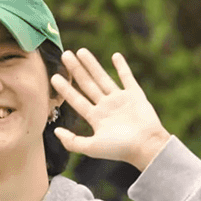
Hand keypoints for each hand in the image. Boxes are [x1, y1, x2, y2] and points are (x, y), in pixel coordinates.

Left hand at [50, 48, 170, 170]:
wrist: (146, 146)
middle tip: (65, 55)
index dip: (65, 89)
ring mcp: (120, 100)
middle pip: (87, 84)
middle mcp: (106, 107)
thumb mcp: (91, 147)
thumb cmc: (119, 149)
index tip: (54, 76)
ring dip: (92, 64)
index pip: (76, 100)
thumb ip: (72, 141)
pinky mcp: (135, 95)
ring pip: (103, 78)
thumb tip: (56, 132)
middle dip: (76, 70)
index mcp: (96, 118)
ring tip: (81, 51)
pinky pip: (127, 78)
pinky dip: (122, 67)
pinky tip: (115, 56)